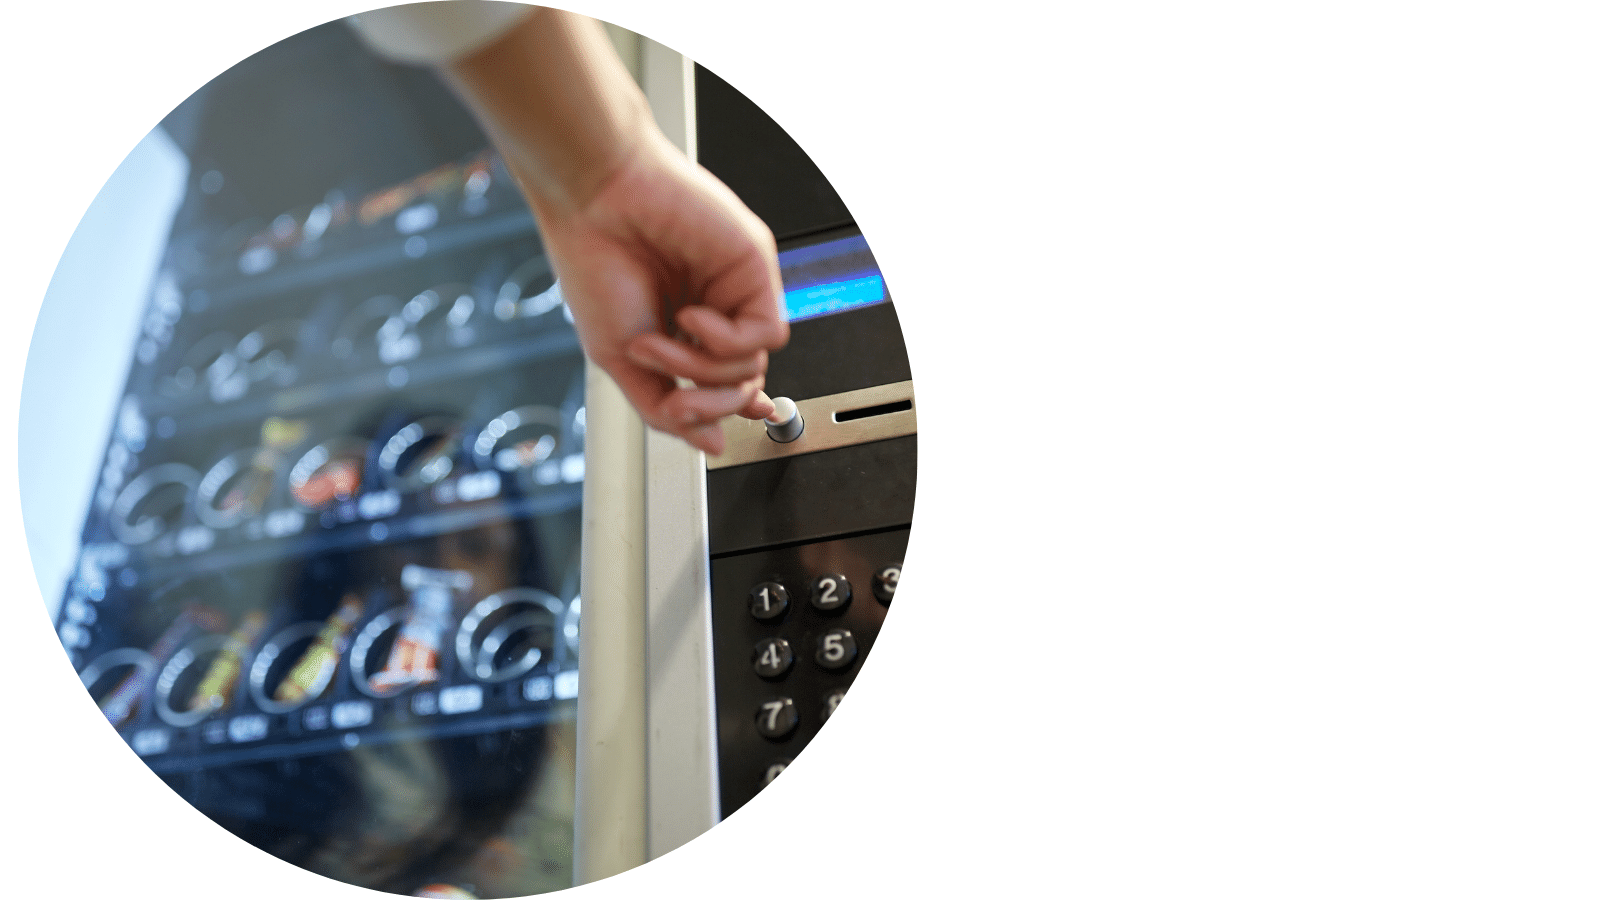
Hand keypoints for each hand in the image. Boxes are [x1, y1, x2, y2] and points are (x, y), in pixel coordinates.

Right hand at [521, 125, 787, 453]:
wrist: (593, 200)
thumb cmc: (595, 262)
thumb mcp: (620, 359)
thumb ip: (665, 408)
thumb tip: (710, 445)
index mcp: (683, 325)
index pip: (723, 381)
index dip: (723, 409)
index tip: (717, 432)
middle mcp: (715, 306)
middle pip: (741, 385)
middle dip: (706, 404)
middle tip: (672, 393)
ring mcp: (735, 288)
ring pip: (754, 367)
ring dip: (701, 369)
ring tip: (658, 341)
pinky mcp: (754, 266)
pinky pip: (765, 333)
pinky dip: (725, 339)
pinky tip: (691, 316)